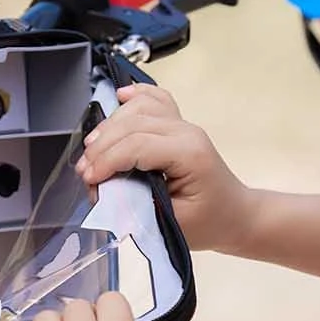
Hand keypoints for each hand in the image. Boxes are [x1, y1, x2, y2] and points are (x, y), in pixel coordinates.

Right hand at [77, 85, 255, 254]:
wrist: (234, 215)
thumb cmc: (209, 223)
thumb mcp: (172, 224)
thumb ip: (137, 205)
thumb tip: (105, 191)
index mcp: (189, 153)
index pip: (137, 145)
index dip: (107, 161)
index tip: (89, 180)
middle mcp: (186, 131)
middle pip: (133, 124)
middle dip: (102, 146)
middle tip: (85, 172)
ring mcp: (183, 124)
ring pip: (139, 108)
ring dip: (110, 125)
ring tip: (92, 150)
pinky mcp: (178, 125)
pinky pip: (155, 99)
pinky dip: (135, 96)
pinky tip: (119, 97)